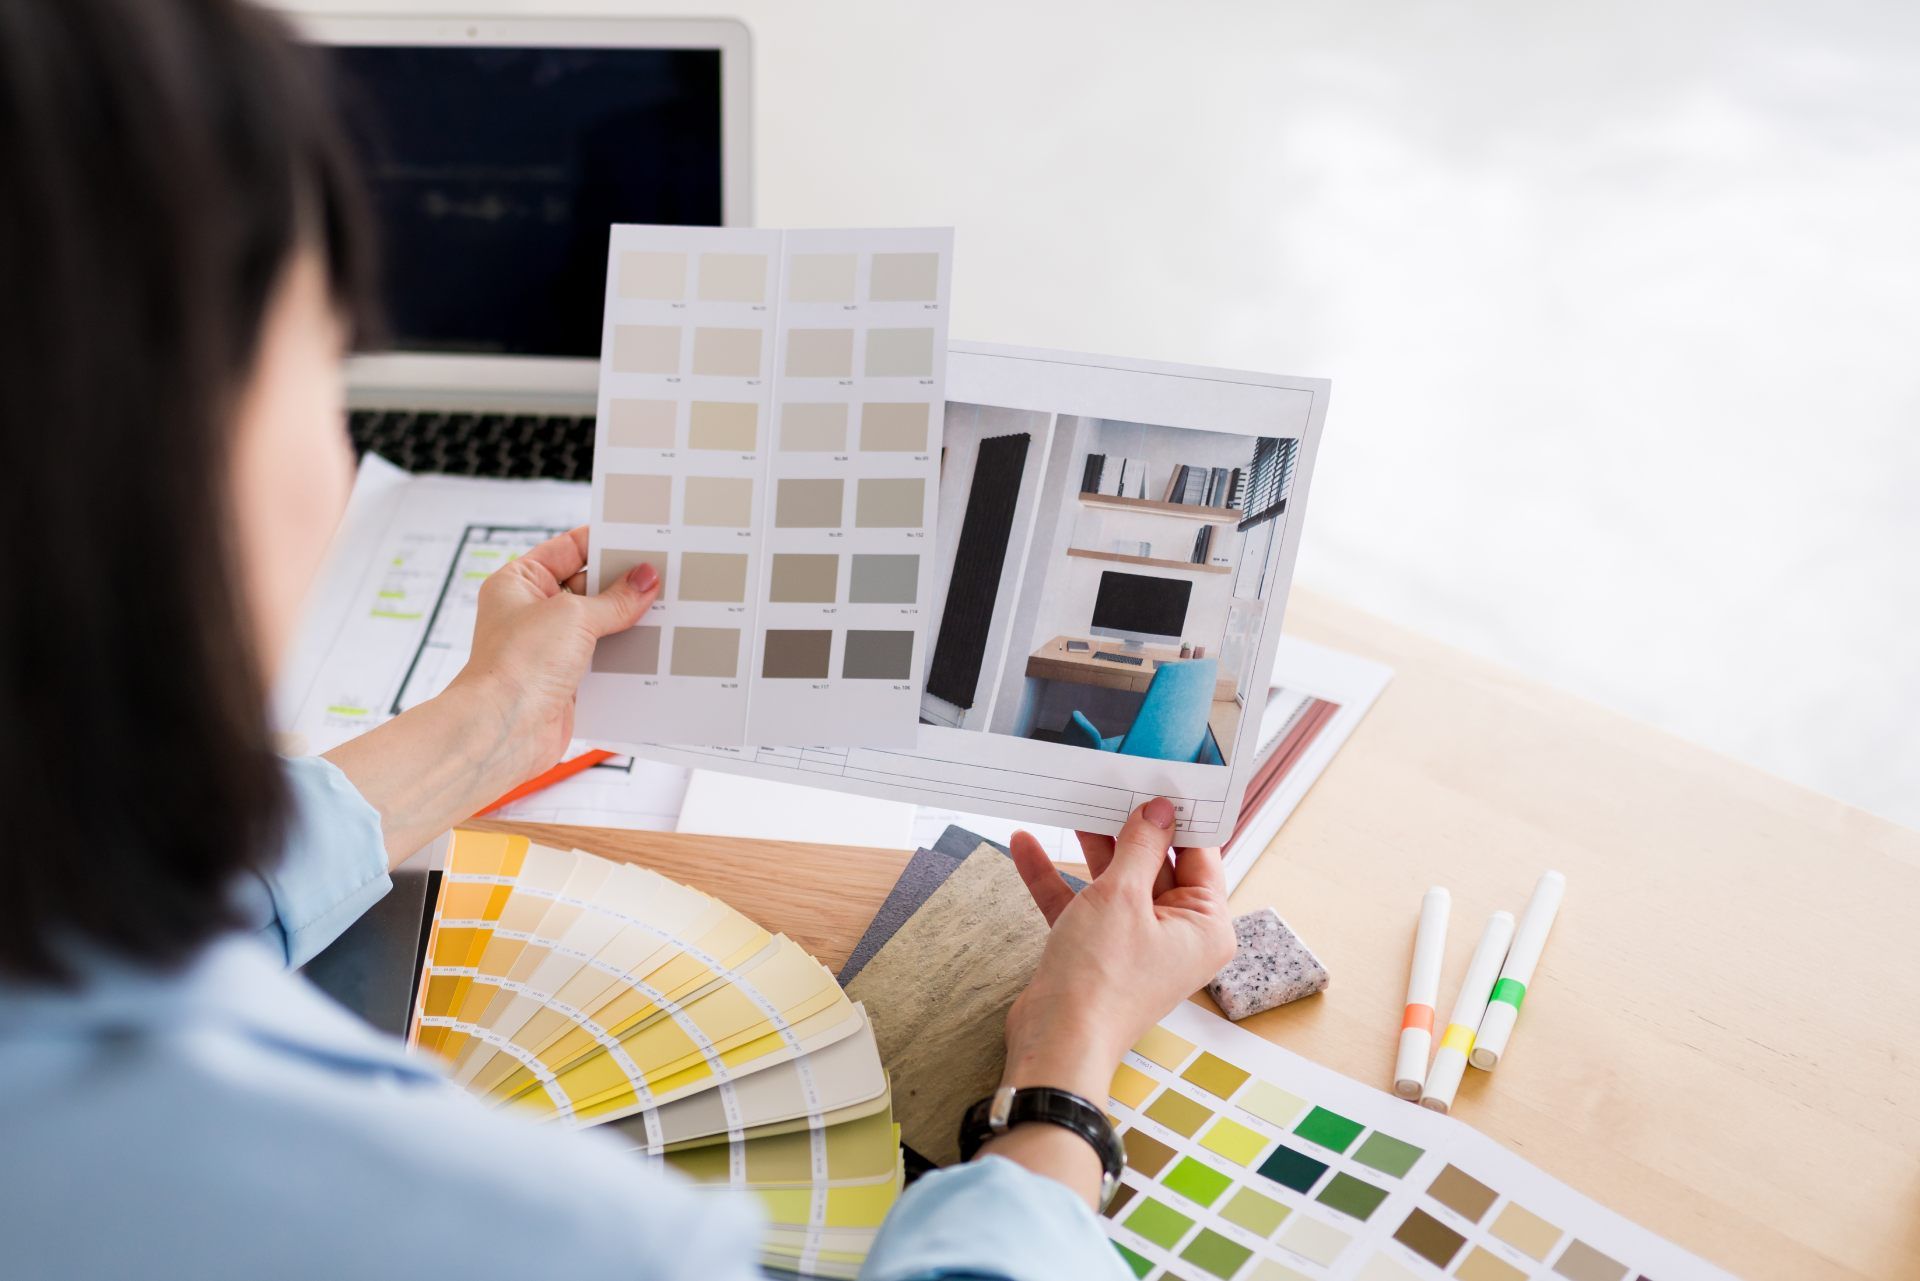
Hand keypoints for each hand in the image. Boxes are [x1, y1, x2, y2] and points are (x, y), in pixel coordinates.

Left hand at [446, 526, 658, 783]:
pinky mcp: (564, 679)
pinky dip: (624, 654)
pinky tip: (653, 646)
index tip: (642, 540)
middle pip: (587, 586)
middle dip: (623, 584)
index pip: (569, 548)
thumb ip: (615, 599)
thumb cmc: (518, 664)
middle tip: (663, 575)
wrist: (504, 730)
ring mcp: (548, 646)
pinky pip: (602, 657)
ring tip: (666, 608)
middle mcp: (531, 611)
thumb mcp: (575, 617)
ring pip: (598, 623)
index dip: (605, 542)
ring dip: (627, 620)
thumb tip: (645, 578)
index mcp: (520, 581)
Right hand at [973, 799, 1233, 1204]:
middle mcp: (1176, 935)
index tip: (1161, 780)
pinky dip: (1056, 879)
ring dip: (1088, 847)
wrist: (1055, 1042)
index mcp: (1205, 926)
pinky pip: (1081, 905)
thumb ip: (1140, 845)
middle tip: (1110, 782)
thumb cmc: (1101, 979)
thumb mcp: (1122, 895)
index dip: (1179, 817)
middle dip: (1126, 828)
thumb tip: (1160, 810)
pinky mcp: (1096, 952)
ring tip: (1070, 802)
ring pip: (1115, 882)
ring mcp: (1135, 944)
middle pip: (1155, 865)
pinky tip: (1025, 845)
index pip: (1200, 856)